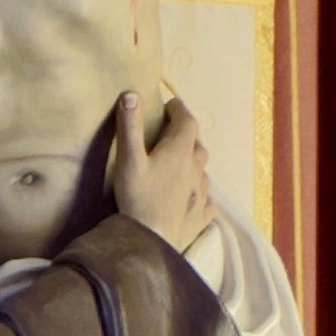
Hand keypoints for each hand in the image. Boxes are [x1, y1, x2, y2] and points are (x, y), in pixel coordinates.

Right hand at [110, 88, 211, 251]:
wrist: (151, 241)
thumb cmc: (138, 198)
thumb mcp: (128, 160)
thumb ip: (129, 127)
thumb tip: (131, 94)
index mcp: (180, 151)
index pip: (187, 121)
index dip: (179, 110)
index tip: (169, 105)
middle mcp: (196, 168)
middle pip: (196, 144)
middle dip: (186, 135)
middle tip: (171, 134)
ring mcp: (202, 193)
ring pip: (203, 170)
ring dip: (193, 162)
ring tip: (180, 164)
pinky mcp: (202, 215)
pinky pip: (207, 199)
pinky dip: (200, 193)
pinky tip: (193, 197)